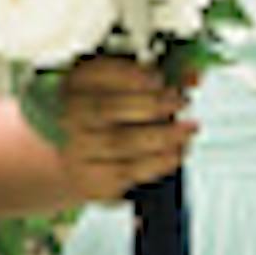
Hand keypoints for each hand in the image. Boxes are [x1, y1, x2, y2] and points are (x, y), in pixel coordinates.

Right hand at [46, 57, 197, 203]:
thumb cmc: (99, 116)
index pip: (96, 75)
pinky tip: (178, 152)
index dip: (132, 75)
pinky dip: (159, 162)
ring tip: (189, 128)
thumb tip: (193, 74)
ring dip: (163, 135)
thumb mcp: (116, 89)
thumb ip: (155, 78)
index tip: (159, 77)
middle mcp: (68, 118)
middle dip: (152, 105)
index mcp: (72, 86)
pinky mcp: (91, 180)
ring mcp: (77, 152)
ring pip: (121, 144)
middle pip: (109, 109)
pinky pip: (128, 172)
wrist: (62, 158)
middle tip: (181, 102)